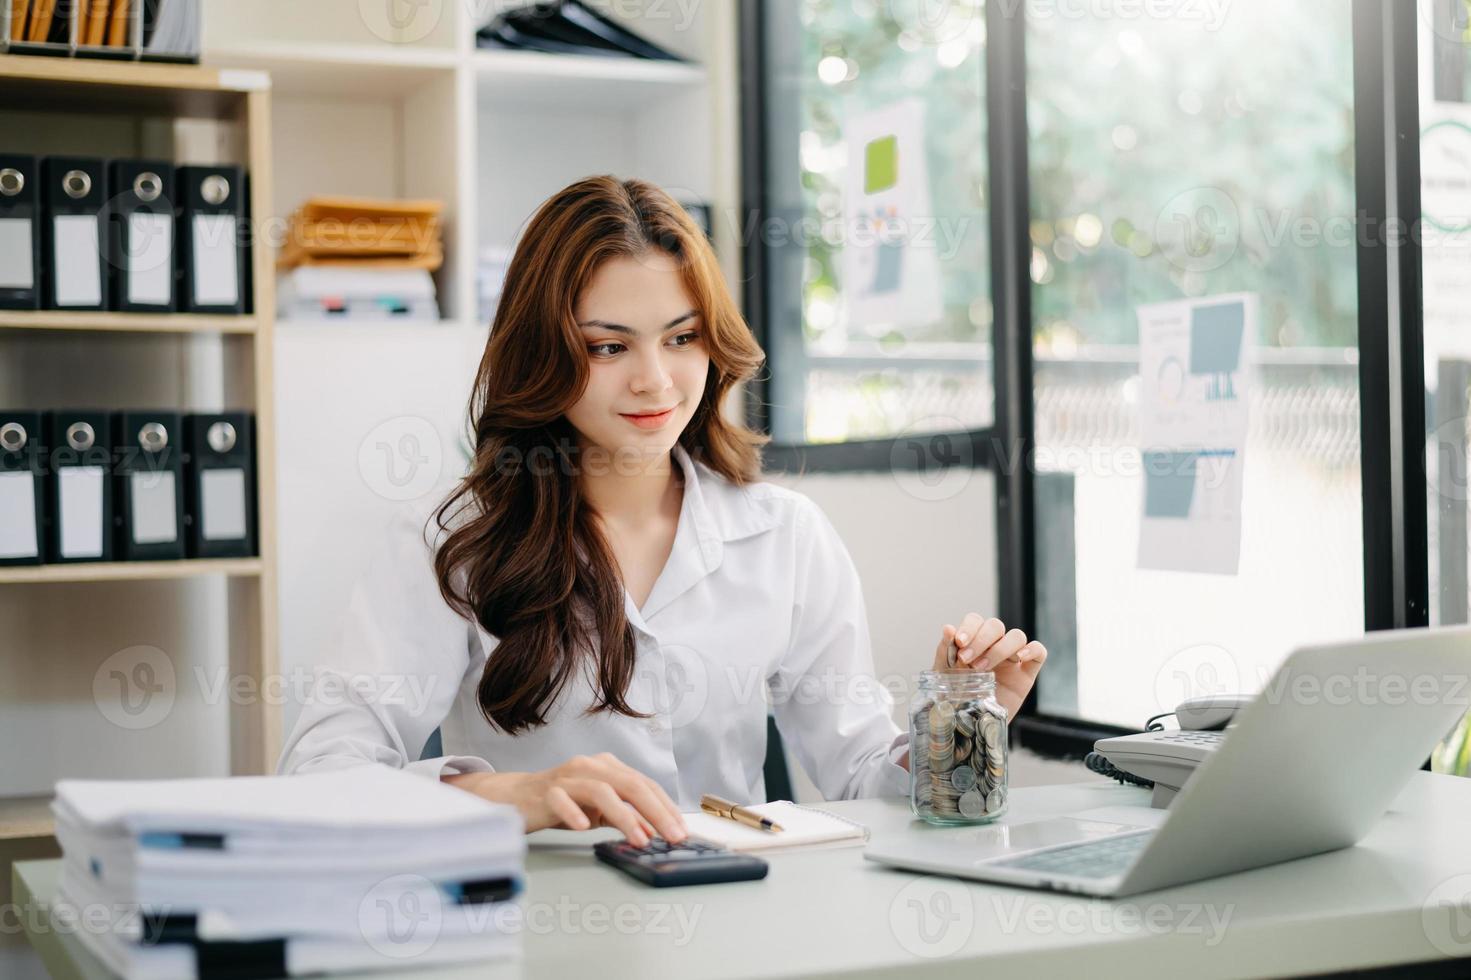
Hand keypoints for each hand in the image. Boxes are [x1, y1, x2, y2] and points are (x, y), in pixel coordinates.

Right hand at [444, 753, 687, 845]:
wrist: (517, 798)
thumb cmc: (562, 802)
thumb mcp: (599, 811)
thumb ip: (625, 818)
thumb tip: (654, 832)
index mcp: (607, 767)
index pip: (644, 785)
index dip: (666, 807)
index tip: (681, 830)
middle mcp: (591, 766)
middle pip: (630, 785)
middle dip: (656, 811)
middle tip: (672, 836)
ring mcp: (568, 777)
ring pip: (601, 791)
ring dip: (624, 816)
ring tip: (640, 840)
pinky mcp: (545, 791)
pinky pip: (562, 800)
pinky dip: (574, 813)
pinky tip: (584, 829)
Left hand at [931, 614, 1046, 718]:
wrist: (966, 726)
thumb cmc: (954, 697)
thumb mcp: (943, 675)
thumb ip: (945, 651)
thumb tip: (948, 628)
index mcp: (973, 641)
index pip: (975, 620)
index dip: (969, 627)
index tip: (959, 642)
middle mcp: (993, 645)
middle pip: (996, 625)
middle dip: (981, 640)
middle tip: (966, 660)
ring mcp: (1012, 658)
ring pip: (1017, 636)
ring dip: (1000, 648)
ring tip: (983, 669)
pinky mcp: (1026, 673)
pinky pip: (1039, 652)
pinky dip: (1032, 650)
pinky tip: (1018, 660)